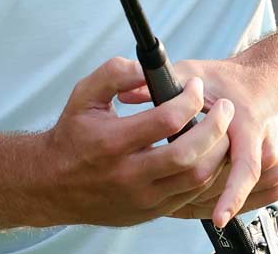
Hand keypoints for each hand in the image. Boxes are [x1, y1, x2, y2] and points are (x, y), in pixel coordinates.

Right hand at [39, 57, 235, 226]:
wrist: (53, 185)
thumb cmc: (72, 136)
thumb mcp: (84, 96)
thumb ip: (114, 73)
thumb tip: (145, 64)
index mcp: (112, 143)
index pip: (166, 120)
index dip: (189, 99)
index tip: (195, 86)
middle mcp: (128, 175)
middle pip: (189, 154)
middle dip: (216, 127)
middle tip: (224, 108)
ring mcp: (142, 198)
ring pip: (196, 178)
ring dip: (218, 152)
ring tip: (222, 130)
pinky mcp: (150, 212)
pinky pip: (190, 195)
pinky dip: (206, 172)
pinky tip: (208, 153)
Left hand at [116, 57, 277, 226]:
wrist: (270, 82)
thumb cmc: (229, 80)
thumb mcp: (194, 74)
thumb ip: (161, 86)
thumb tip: (127, 98)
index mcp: (249, 124)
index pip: (245, 167)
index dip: (232, 196)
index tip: (217, 219)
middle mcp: (268, 147)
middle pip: (237, 187)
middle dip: (207, 197)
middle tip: (173, 194)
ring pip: (247, 198)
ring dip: (217, 201)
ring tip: (184, 193)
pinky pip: (258, 198)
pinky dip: (233, 199)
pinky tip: (210, 199)